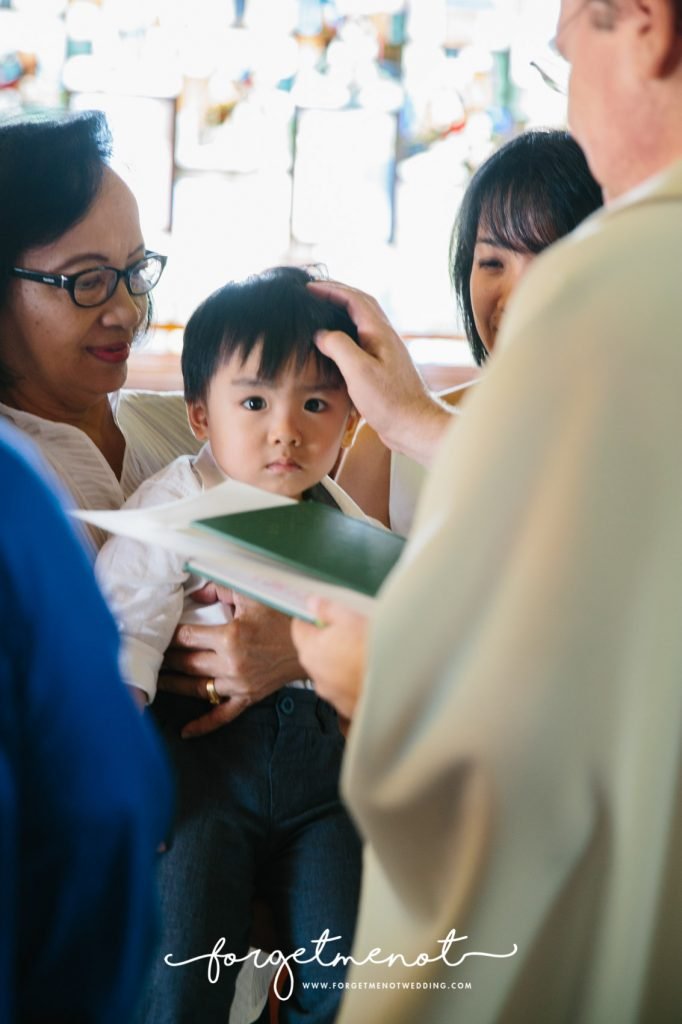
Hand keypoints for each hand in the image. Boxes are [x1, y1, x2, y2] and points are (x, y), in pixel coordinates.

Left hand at [159, 591, 303, 738]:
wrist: (313, 642)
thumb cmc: (283, 615)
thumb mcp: (253, 594)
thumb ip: (221, 588)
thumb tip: (196, 592)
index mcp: (230, 637)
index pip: (186, 637)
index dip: (170, 634)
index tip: (158, 632)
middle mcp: (231, 664)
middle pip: (187, 662)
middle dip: (166, 659)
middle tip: (147, 657)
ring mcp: (239, 684)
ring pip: (196, 688)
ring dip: (173, 685)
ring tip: (154, 683)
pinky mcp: (248, 697)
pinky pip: (222, 715)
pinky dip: (203, 725)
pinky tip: (185, 731)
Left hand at [291, 598, 367, 720]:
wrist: (395, 681)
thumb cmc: (372, 650)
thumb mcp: (349, 617)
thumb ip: (326, 609)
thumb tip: (313, 603)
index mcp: (310, 649)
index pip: (298, 628)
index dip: (310, 617)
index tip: (320, 612)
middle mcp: (316, 674)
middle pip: (314, 650)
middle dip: (328, 639)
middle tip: (349, 630)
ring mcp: (330, 692)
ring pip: (330, 670)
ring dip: (340, 661)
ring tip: (362, 651)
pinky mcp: (346, 705)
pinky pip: (344, 687)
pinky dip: (352, 679)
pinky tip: (367, 669)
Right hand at [308, 280, 452, 465]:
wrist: (414, 425)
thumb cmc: (390, 401)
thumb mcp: (358, 371)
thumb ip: (338, 346)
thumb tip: (321, 334)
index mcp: (379, 332)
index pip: (353, 299)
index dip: (330, 289)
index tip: (308, 287)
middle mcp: (385, 337)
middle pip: (360, 304)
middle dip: (337, 294)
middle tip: (314, 293)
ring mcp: (385, 352)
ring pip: (362, 321)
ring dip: (342, 311)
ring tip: (322, 312)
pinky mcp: (383, 367)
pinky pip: (362, 339)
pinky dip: (346, 332)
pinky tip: (337, 343)